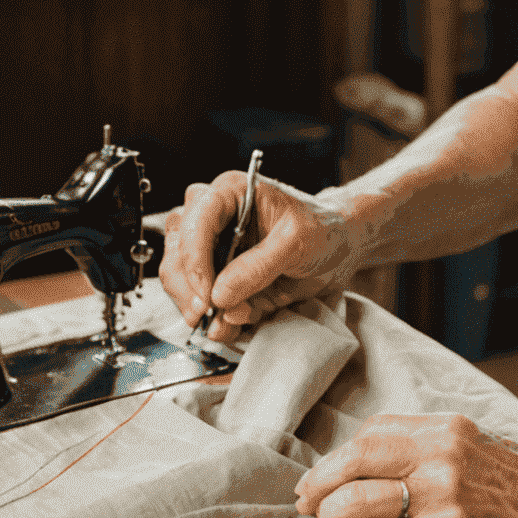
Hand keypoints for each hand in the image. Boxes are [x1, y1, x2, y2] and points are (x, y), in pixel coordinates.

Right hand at [160, 172, 360, 342]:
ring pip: (178, 278)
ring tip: (233, 320)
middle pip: (176, 251)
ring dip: (200, 306)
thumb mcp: (298, 242)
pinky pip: (200, 300)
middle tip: (210, 313)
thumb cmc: (323, 230)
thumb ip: (259, 266)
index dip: (194, 258)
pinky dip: (212, 318)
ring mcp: (212, 248)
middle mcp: (213, 217)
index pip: (196, 219)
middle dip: (189, 288)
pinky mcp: (219, 277)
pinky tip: (231, 325)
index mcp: (231, 192)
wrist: (340, 249)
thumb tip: (219, 294)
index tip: (208, 293)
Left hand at [292, 413, 517, 517]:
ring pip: (357, 498)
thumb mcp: (479, 451)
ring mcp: (444, 494)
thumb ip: (433, 451)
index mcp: (448, 429)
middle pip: (353, 458)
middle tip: (306, 507)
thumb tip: (373, 469)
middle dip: (318, 484)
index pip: (371, 432)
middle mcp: (442, 454)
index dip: (336, 457)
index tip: (320, 480)